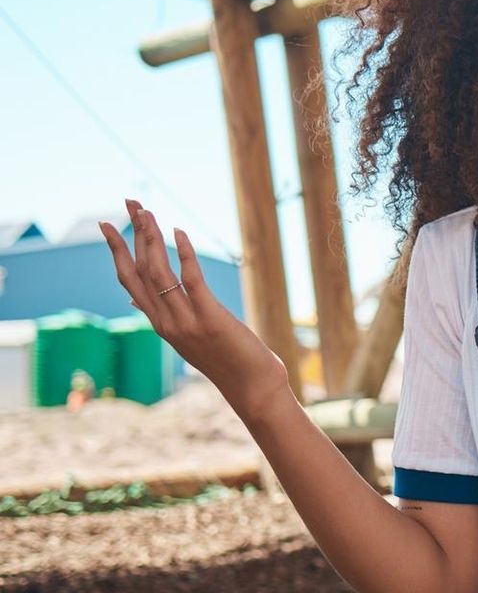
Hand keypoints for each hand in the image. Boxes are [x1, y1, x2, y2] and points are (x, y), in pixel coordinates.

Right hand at [102, 200, 288, 417]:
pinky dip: (184, 254)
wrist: (253, 389)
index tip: (108, 225)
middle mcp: (165, 322)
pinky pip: (191, 281)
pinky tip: (179, 232)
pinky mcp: (209, 319)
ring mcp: (185, 321)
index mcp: (160, 324)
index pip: (129, 282)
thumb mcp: (189, 339)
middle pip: (138, 271)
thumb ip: (165, 318)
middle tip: (128, 203)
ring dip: (151, 239)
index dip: (117, 251)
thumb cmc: (228, 362)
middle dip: (131, 235)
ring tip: (147, 212)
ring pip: (158, 273)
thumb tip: (137, 302)